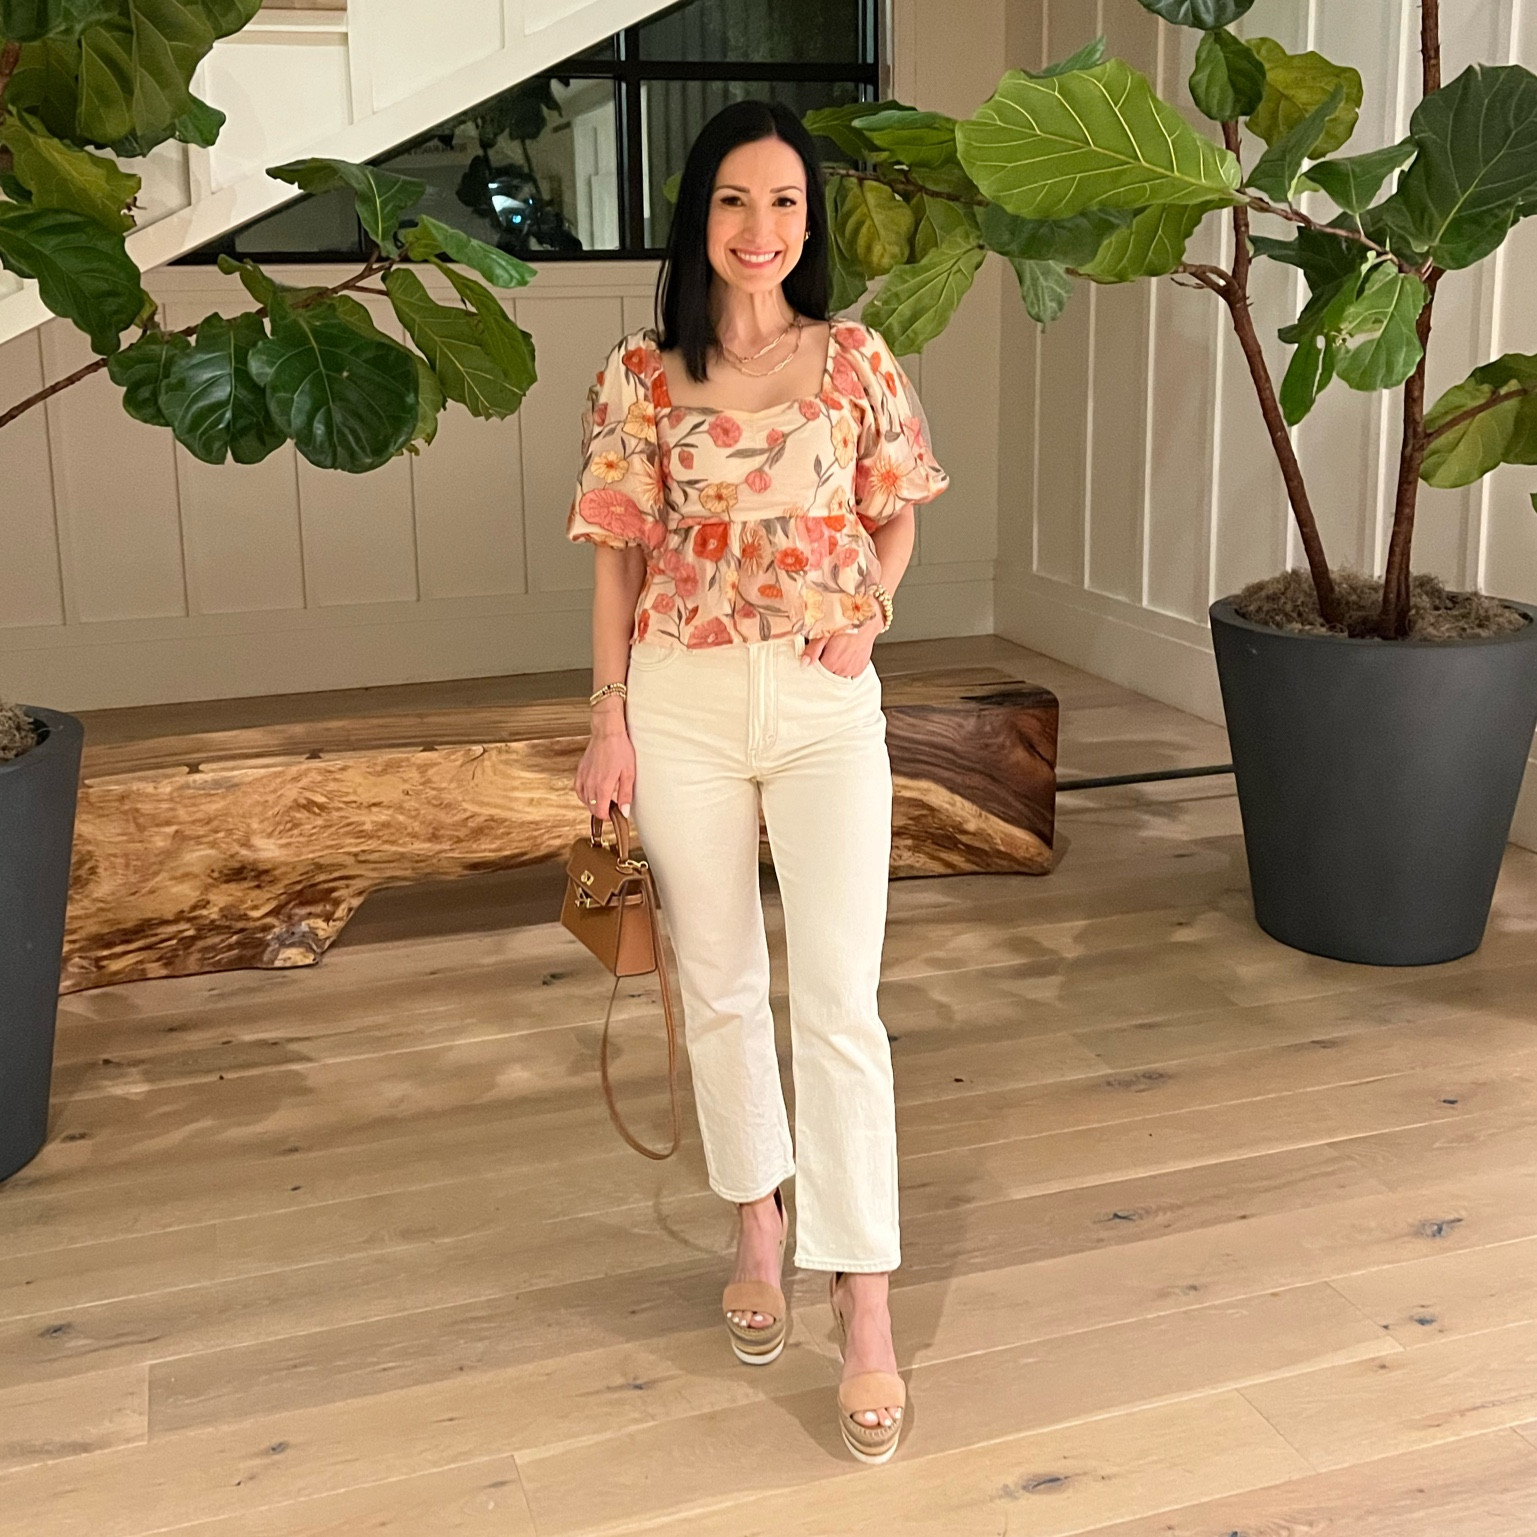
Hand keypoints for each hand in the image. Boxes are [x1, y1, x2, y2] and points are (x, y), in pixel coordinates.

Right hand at [573, 697, 634, 818]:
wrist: (607, 733)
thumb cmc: (620, 750)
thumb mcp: (629, 774)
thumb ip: (626, 794)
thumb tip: (624, 812)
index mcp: (603, 786)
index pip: (600, 812)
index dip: (607, 817)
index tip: (614, 815)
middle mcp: (590, 784)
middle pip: (591, 808)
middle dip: (601, 811)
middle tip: (612, 807)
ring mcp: (584, 777)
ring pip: (584, 800)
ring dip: (593, 804)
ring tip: (603, 800)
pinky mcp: (580, 771)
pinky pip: (578, 789)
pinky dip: (584, 795)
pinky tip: (590, 793)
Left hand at [801, 616, 881, 677]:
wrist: (866, 620)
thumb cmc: (846, 623)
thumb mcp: (824, 632)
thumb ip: (813, 650)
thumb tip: (805, 662)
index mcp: (831, 662)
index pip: (816, 672)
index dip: (815, 663)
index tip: (816, 656)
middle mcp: (842, 669)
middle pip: (827, 674)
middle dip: (825, 665)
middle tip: (828, 650)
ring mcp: (852, 670)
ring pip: (839, 675)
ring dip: (836, 667)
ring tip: (838, 652)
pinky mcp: (861, 668)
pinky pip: (850, 673)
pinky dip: (847, 666)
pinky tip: (846, 655)